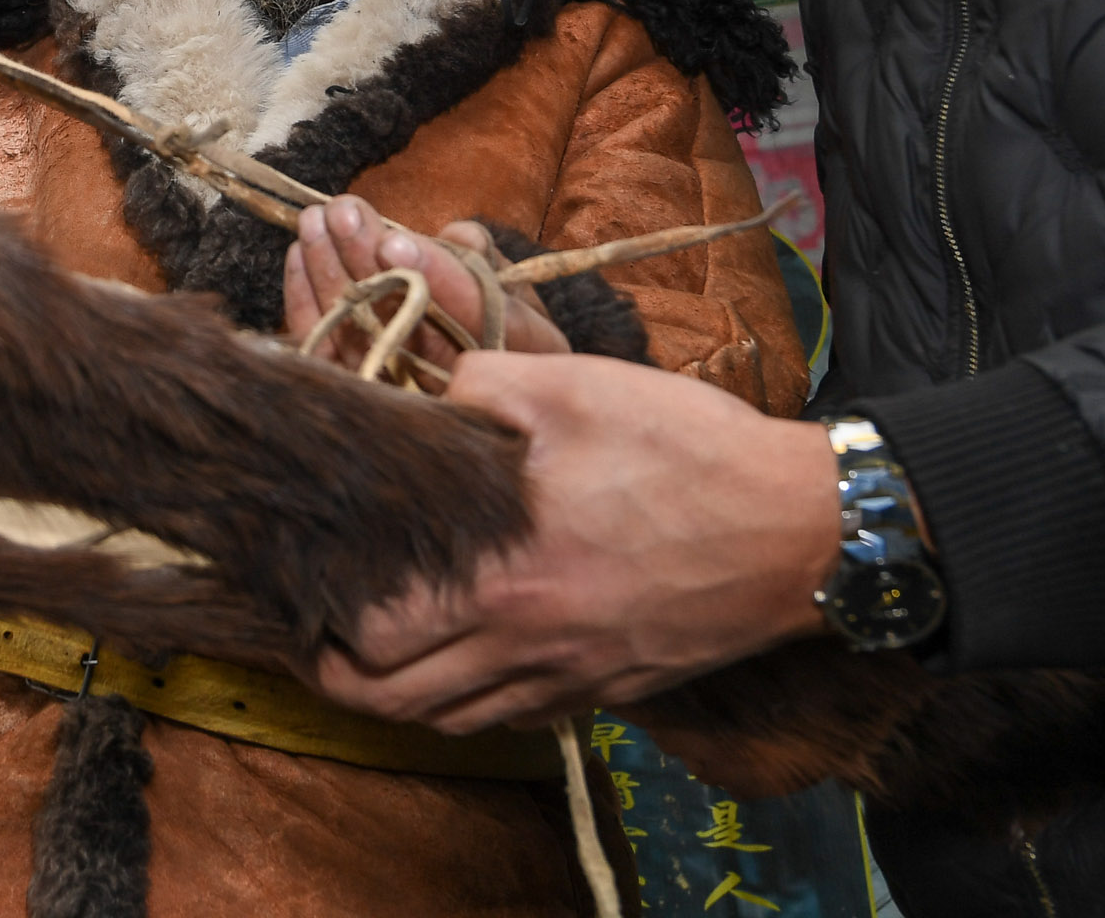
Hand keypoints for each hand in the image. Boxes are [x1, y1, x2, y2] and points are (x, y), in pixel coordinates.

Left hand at [285, 198, 569, 365]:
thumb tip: (454, 235)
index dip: (435, 276)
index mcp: (520, 343)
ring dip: (331, 271)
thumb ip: (482, 254)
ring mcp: (410, 392)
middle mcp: (467, 378)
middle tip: (342, 211)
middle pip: (407, 321)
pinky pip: (327, 351)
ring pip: (361, 335)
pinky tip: (299, 254)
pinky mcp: (365, 392)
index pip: (476, 311)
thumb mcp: (515, 280)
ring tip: (315, 219)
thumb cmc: (505, 315)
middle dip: (368, 261)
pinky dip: (307, 302)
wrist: (486, 373)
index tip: (394, 241)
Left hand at [305, 351, 839, 732]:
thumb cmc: (690, 452)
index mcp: (503, 577)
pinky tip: (462, 655)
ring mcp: (568, 677)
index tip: (300, 572)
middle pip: (392, 699)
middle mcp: (525, 644)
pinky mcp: (607, 690)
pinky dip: (467, 700)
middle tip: (316, 623)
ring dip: (395, 693)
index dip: (321, 608)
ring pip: (447, 720)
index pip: (372, 629)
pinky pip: (510, 718)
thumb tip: (425, 388)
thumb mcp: (576, 387)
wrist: (803, 531)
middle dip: (337, 667)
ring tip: (373, 647)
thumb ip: (481, 385)